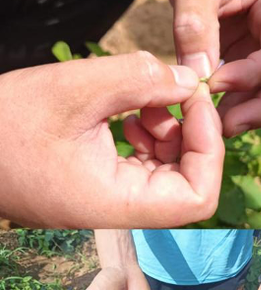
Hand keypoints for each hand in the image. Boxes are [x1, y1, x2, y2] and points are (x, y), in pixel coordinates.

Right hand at [0, 52, 224, 227]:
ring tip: (142, 98)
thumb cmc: (2, 123)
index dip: (210, 151)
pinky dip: (149, 133)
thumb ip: (138, 80)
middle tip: (173, 92)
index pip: (198, 199)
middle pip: (190, 182)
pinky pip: (145, 162)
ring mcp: (110, 198)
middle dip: (191, 134)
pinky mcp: (101, 182)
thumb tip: (190, 81)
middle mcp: (119, 209)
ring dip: (171, 130)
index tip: (196, 103)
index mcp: (115, 204)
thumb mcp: (74, 89)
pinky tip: (129, 110)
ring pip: (170, 170)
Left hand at [169, 0, 260, 136]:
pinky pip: (248, 88)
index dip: (254, 74)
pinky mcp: (246, 57)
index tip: (215, 84)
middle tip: (226, 126)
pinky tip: (210, 117)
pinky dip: (233, 105)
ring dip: (248, 112)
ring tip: (216, 127)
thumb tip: (197, 76)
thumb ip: (195, 25)